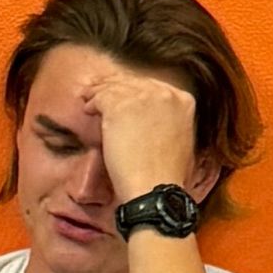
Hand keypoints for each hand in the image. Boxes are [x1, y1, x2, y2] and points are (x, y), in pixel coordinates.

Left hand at [80, 72, 197, 203]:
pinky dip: (92, 102)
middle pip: (133, 83)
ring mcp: (143, 97)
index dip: (135, 91)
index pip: (153, 87)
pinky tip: (88, 109)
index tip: (124, 97)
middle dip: (116, 88)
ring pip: (115, 87)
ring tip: (90, 99)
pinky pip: (101, 96)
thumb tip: (151, 123)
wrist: (155, 189)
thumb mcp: (179, 142)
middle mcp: (165, 94)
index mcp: (183, 101)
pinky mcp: (120, 106)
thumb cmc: (166, 177)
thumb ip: (169, 124)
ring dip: (101, 93)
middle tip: (101, 93)